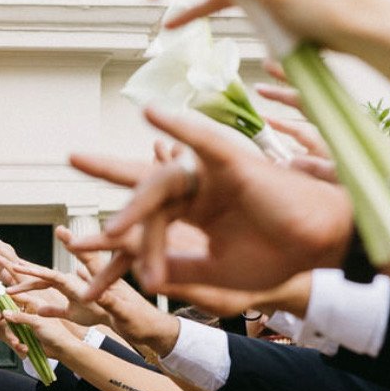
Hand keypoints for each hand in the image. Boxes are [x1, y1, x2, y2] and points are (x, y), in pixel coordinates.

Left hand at [70, 105, 354, 294]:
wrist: (318, 251)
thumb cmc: (276, 257)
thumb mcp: (213, 272)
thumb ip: (177, 268)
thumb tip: (140, 275)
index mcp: (192, 212)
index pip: (143, 226)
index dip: (113, 250)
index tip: (81, 268)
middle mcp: (197, 189)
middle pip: (143, 186)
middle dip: (106, 171)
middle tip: (71, 156)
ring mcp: (213, 176)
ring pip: (162, 184)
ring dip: (134, 207)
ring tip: (108, 229)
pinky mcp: (235, 165)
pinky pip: (204, 141)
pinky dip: (182, 127)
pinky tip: (153, 114)